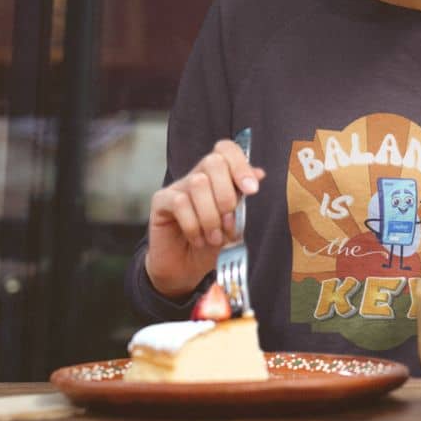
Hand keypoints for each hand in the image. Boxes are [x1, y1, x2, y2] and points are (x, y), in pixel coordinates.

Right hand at [144, 140, 264, 298]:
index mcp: (219, 177)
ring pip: (198, 183)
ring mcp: (178, 187)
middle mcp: (198, 176)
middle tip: (228, 223)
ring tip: (214, 237)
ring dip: (210, 216)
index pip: (226, 150)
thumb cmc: (212, 245)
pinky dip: (193, 225)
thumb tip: (259, 173)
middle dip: (227, 195)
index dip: (240, 165)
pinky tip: (198, 239)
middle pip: (213, 162)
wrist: (186, 270)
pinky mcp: (160, 201)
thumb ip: (244, 198)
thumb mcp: (236, 223)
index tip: (252, 190)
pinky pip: (179, 202)